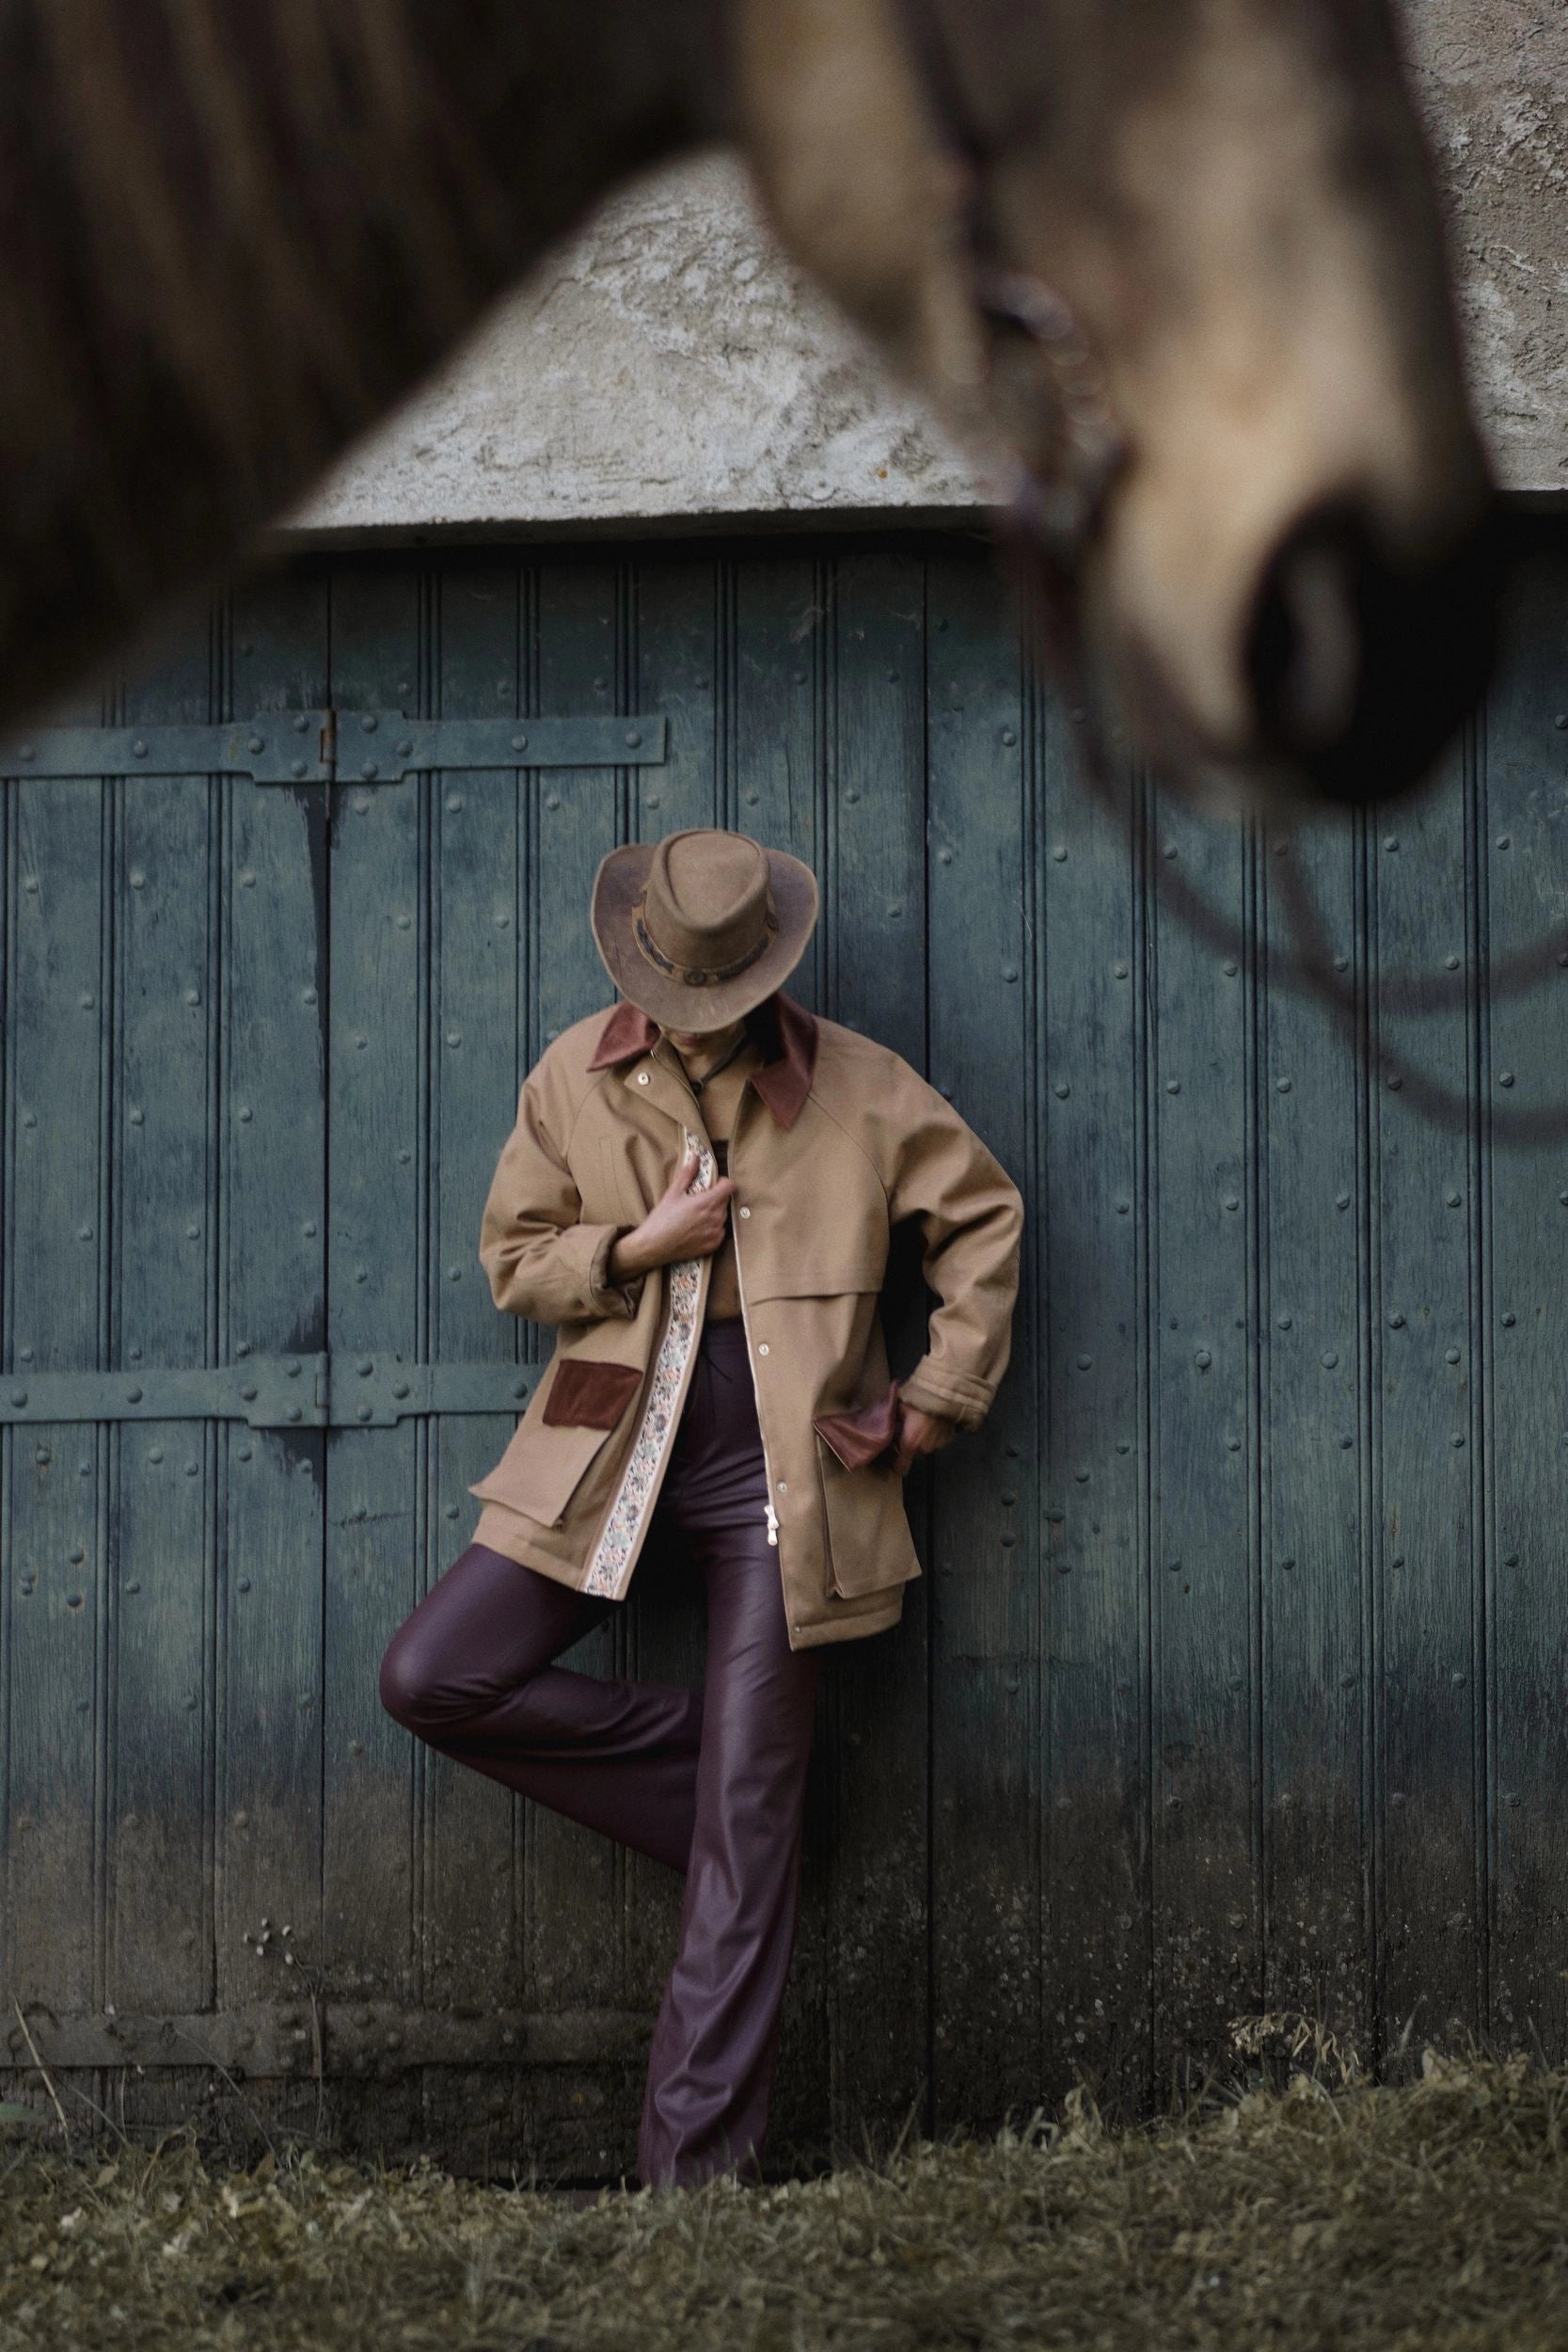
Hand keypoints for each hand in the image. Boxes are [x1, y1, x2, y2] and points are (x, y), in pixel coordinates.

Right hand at [610, 1153, 737, 1276]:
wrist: (654, 1246)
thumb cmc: (662, 1219)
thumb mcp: (673, 1193)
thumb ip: (687, 1174)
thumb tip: (696, 1158)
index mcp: (707, 1202)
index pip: (730, 1186)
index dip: (723, 1182)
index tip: (714, 1184)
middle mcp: (715, 1218)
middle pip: (726, 1200)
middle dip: (716, 1197)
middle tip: (699, 1200)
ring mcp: (715, 1233)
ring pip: (723, 1216)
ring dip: (715, 1212)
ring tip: (696, 1215)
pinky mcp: (713, 1245)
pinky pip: (720, 1231)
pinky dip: (713, 1227)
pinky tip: (697, 1228)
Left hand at [891, 1403, 955, 1476]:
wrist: (943, 1393)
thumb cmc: (916, 1401)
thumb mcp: (897, 1408)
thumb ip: (891, 1421)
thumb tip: (884, 1425)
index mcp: (910, 1444)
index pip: (901, 1467)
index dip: (895, 1464)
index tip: (892, 1456)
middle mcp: (925, 1448)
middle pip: (914, 1451)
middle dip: (910, 1442)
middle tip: (907, 1427)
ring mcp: (939, 1444)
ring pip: (926, 1445)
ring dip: (923, 1438)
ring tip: (921, 1421)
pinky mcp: (950, 1437)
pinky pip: (938, 1439)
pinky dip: (934, 1433)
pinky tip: (932, 1420)